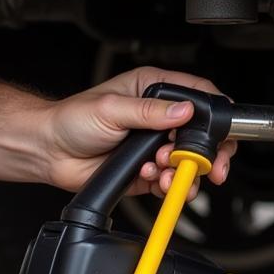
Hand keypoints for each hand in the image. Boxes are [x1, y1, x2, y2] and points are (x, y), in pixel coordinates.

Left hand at [42, 67, 237, 196]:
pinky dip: (167, 184)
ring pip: (188, 161)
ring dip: (183, 171)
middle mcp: (158, 116)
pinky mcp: (146, 171)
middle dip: (208, 153)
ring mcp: (154, 145)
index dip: (217, 113)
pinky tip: (151, 179)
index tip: (224, 130)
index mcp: (152, 89)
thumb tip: (183, 111)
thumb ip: (149, 111)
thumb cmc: (71, 120)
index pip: (198, 94)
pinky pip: (170, 180)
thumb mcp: (111, 108)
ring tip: (163, 171)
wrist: (49, 151)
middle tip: (210, 167)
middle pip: (202, 134)